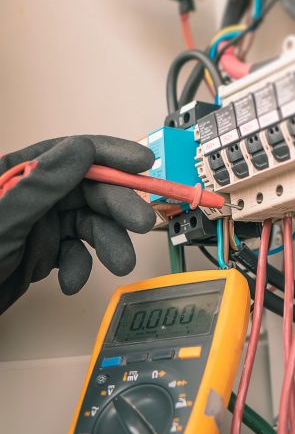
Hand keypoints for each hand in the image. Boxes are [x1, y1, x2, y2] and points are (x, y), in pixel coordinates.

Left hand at [0, 136, 155, 314]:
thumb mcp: (5, 221)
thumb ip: (43, 185)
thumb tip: (81, 150)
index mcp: (15, 174)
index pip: (70, 152)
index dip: (108, 154)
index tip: (141, 162)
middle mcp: (29, 195)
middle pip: (86, 189)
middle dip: (115, 206)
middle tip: (141, 222)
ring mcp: (35, 224)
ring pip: (85, 223)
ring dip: (107, 243)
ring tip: (119, 263)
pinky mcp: (38, 253)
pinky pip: (72, 253)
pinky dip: (79, 267)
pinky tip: (71, 282)